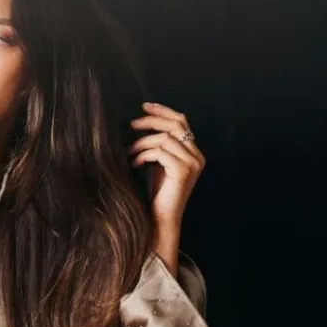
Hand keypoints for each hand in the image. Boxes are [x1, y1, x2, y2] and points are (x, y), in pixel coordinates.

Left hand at [127, 100, 205, 226]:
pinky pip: (160, 152)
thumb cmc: (157, 194)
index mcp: (193, 153)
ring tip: (129, 152)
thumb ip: (159, 145)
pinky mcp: (182, 171)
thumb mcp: (158, 164)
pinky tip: (135, 164)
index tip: (144, 106)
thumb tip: (142, 121)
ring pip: (165, 138)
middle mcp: (197, 157)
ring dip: (142, 143)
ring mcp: (192, 164)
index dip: (163, 111)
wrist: (160, 219)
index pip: (181, 122)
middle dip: (151, 121)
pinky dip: (144, 155)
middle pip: (175, 125)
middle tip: (132, 124)